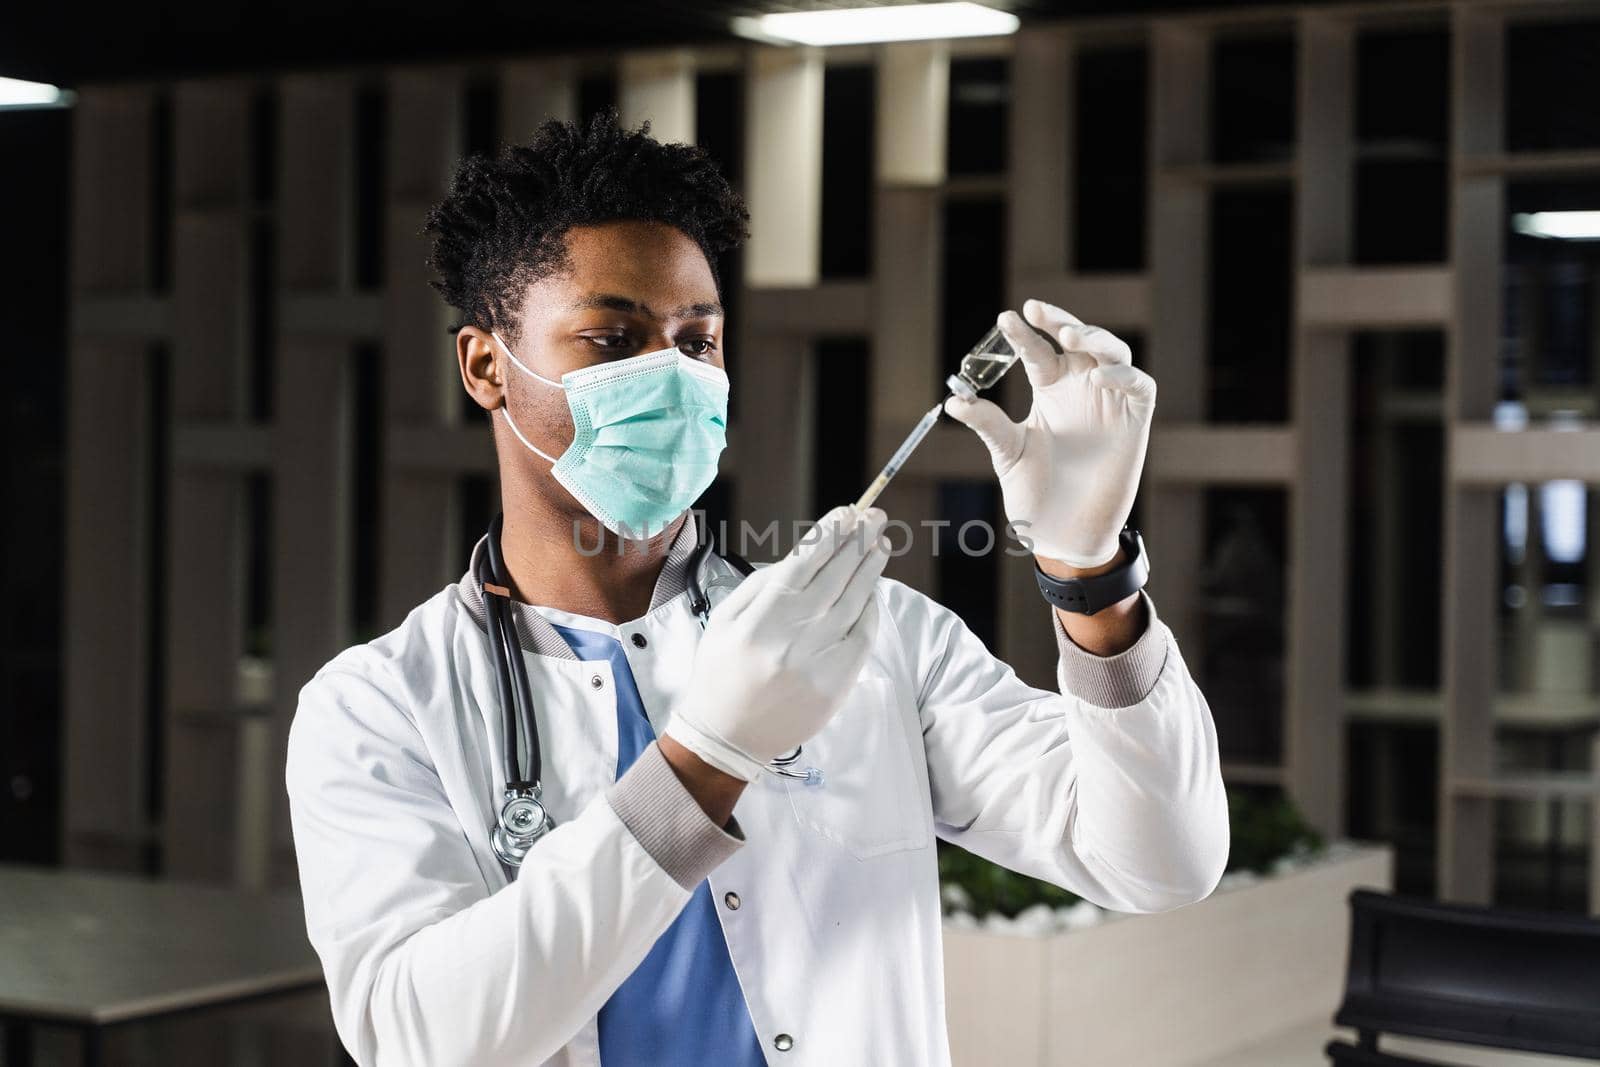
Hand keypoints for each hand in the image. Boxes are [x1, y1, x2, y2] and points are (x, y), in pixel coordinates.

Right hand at [663, 505, 888, 781]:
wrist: (726, 736)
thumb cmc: (721, 672)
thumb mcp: (725, 621)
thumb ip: (761, 585)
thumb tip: (806, 556)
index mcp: (758, 621)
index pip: (802, 564)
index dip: (828, 534)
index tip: (846, 512)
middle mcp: (790, 639)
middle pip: (834, 578)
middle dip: (857, 542)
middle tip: (874, 517)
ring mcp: (816, 664)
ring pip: (853, 604)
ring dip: (870, 570)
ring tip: (881, 545)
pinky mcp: (835, 685)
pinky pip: (862, 637)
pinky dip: (871, 610)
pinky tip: (873, 590)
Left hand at [944, 299, 1154, 568]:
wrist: (1062, 535)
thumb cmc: (1034, 494)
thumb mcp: (1007, 453)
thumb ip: (988, 424)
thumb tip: (954, 401)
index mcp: (1049, 390)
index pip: (1039, 351)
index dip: (1025, 333)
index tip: (1006, 318)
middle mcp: (1080, 389)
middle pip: (1079, 338)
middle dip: (1061, 320)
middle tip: (1039, 312)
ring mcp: (1109, 402)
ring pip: (1113, 352)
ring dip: (1095, 338)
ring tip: (1070, 336)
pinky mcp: (1134, 421)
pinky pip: (1139, 386)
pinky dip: (1123, 375)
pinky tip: (1099, 378)